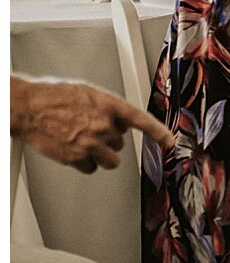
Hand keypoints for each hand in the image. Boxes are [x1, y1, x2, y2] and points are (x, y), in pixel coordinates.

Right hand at [11, 76, 172, 172]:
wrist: (27, 107)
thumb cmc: (54, 96)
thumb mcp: (90, 93)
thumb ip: (109, 108)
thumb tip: (119, 120)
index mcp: (110, 105)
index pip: (142, 121)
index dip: (159, 133)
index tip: (169, 142)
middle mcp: (104, 125)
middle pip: (120, 143)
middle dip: (108, 139)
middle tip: (90, 131)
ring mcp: (90, 143)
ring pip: (110, 160)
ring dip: (101, 155)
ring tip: (84, 143)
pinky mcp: (76, 158)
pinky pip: (91, 168)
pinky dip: (85, 163)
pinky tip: (73, 150)